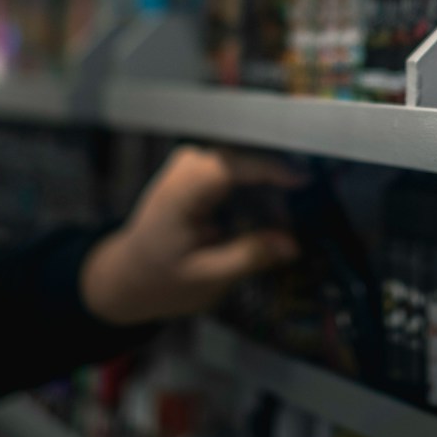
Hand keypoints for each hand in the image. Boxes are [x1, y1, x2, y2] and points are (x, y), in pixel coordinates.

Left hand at [81, 145, 303, 325]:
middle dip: (275, 174)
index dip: (272, 169)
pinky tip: (274, 204)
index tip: (305, 181)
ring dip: (268, 178)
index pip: (234, 166)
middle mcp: (185, 168)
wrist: (127, 277)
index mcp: (182, 191)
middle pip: (241, 157)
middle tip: (308, 197)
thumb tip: (292, 245)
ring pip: (240, 159)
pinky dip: (255, 183)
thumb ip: (248, 257)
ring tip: (296, 203)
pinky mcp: (197, 172)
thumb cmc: (160, 280)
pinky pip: (233, 167)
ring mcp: (189, 166)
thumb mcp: (206, 278)